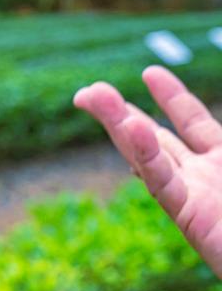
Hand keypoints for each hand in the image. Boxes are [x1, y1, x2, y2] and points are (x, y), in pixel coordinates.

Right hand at [74, 66, 221, 277]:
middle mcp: (204, 178)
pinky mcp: (191, 217)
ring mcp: (195, 197)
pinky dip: (144, 155)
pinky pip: (163, 182)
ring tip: (89, 97)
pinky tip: (128, 128)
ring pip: (147, 154)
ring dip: (118, 124)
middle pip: (154, 137)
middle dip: (118, 113)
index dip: (170, 96)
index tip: (149, 73)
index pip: (191, 122)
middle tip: (86, 94)